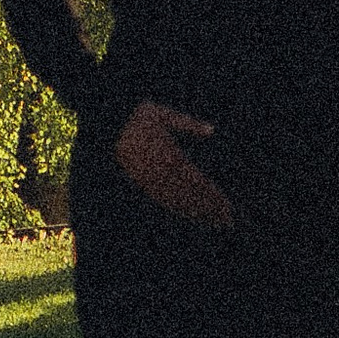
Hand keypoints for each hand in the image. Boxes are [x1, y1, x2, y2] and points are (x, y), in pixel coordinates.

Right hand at [114, 100, 233, 228]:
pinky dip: (178, 209)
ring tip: (214, 222)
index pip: (198, 182)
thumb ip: (189, 124)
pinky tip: (189, 214)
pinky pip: (163, 200)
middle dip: (210, 210)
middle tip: (228, 221)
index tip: (228, 206)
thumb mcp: (164, 115)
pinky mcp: (143, 183)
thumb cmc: (139, 118)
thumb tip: (211, 130)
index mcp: (171, 156)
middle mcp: (162, 173)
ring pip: (178, 201)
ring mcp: (152, 180)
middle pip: (191, 196)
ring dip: (197, 213)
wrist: (110, 127)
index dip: (214, 196)